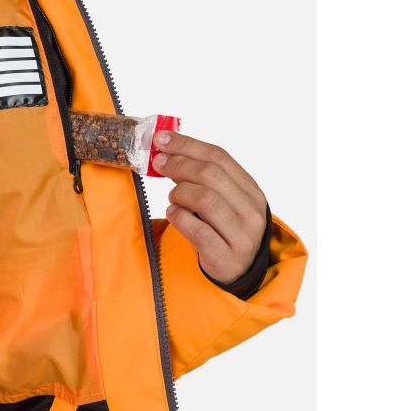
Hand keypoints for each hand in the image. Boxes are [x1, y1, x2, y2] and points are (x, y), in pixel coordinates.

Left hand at [151, 130, 267, 283]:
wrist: (235, 271)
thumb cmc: (222, 228)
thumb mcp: (221, 199)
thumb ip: (201, 176)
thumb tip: (167, 150)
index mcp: (251, 190)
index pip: (219, 157)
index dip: (187, 145)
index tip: (161, 139)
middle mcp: (252, 211)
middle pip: (211, 175)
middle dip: (178, 164)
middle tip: (158, 165)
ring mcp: (243, 236)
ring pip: (206, 199)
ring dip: (180, 193)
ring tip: (173, 198)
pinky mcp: (227, 258)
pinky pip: (198, 231)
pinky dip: (179, 218)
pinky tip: (173, 214)